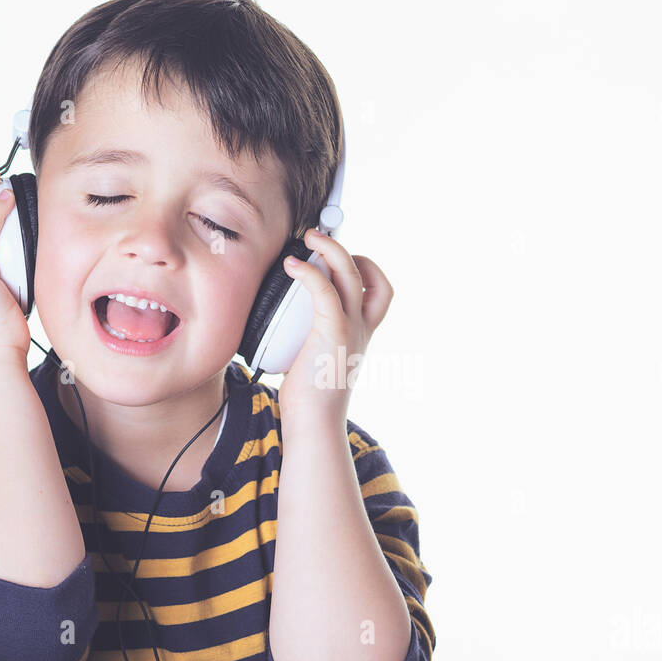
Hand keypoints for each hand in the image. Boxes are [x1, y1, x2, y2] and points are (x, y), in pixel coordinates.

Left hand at [276, 228, 392, 427]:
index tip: (337, 260)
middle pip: (367, 274)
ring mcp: (351, 329)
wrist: (314, 424)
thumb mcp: (316, 359)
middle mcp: (362, 328)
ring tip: (307, 238)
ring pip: (350, 273)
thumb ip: (310, 337)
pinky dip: (310, 272)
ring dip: (330, 248)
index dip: (366, 267)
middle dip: (343, 248)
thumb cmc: (309, 398)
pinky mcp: (333, 332)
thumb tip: (281, 322)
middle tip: (316, 236)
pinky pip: (325, 290)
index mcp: (361, 334)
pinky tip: (291, 265)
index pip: (380, 291)